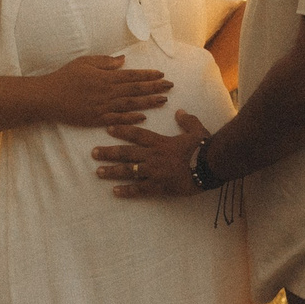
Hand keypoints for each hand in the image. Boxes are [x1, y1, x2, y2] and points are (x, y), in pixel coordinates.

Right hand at [37, 54, 171, 126]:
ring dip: (148, 102)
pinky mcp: (96, 119)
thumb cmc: (65, 77)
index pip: (132, 75)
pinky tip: (144, 117)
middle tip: (170, 86)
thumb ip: (105, 62)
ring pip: (131, 104)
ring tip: (163, 100)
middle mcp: (107, 92)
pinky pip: (118, 119)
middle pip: (135, 89)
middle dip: (155, 87)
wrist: (47, 97)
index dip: (148, 75)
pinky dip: (131, 118)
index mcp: (105, 77)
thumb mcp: (84, 62)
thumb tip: (123, 61)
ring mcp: (102, 107)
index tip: (162, 75)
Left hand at [92, 110, 209, 196]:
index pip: (137, 134)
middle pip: (127, 153)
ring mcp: (155, 172)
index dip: (122, 130)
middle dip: (109, 152)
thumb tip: (180, 111)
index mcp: (161, 142)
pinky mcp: (160, 186)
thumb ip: (187, 121)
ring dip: (112, 171)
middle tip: (93, 153)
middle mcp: (154, 155)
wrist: (211, 166)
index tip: (107, 128)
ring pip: (129, 171)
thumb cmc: (205, 148)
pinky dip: (127, 191)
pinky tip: (115, 192)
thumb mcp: (197, 130)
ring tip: (98, 172)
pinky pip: (140, 189)